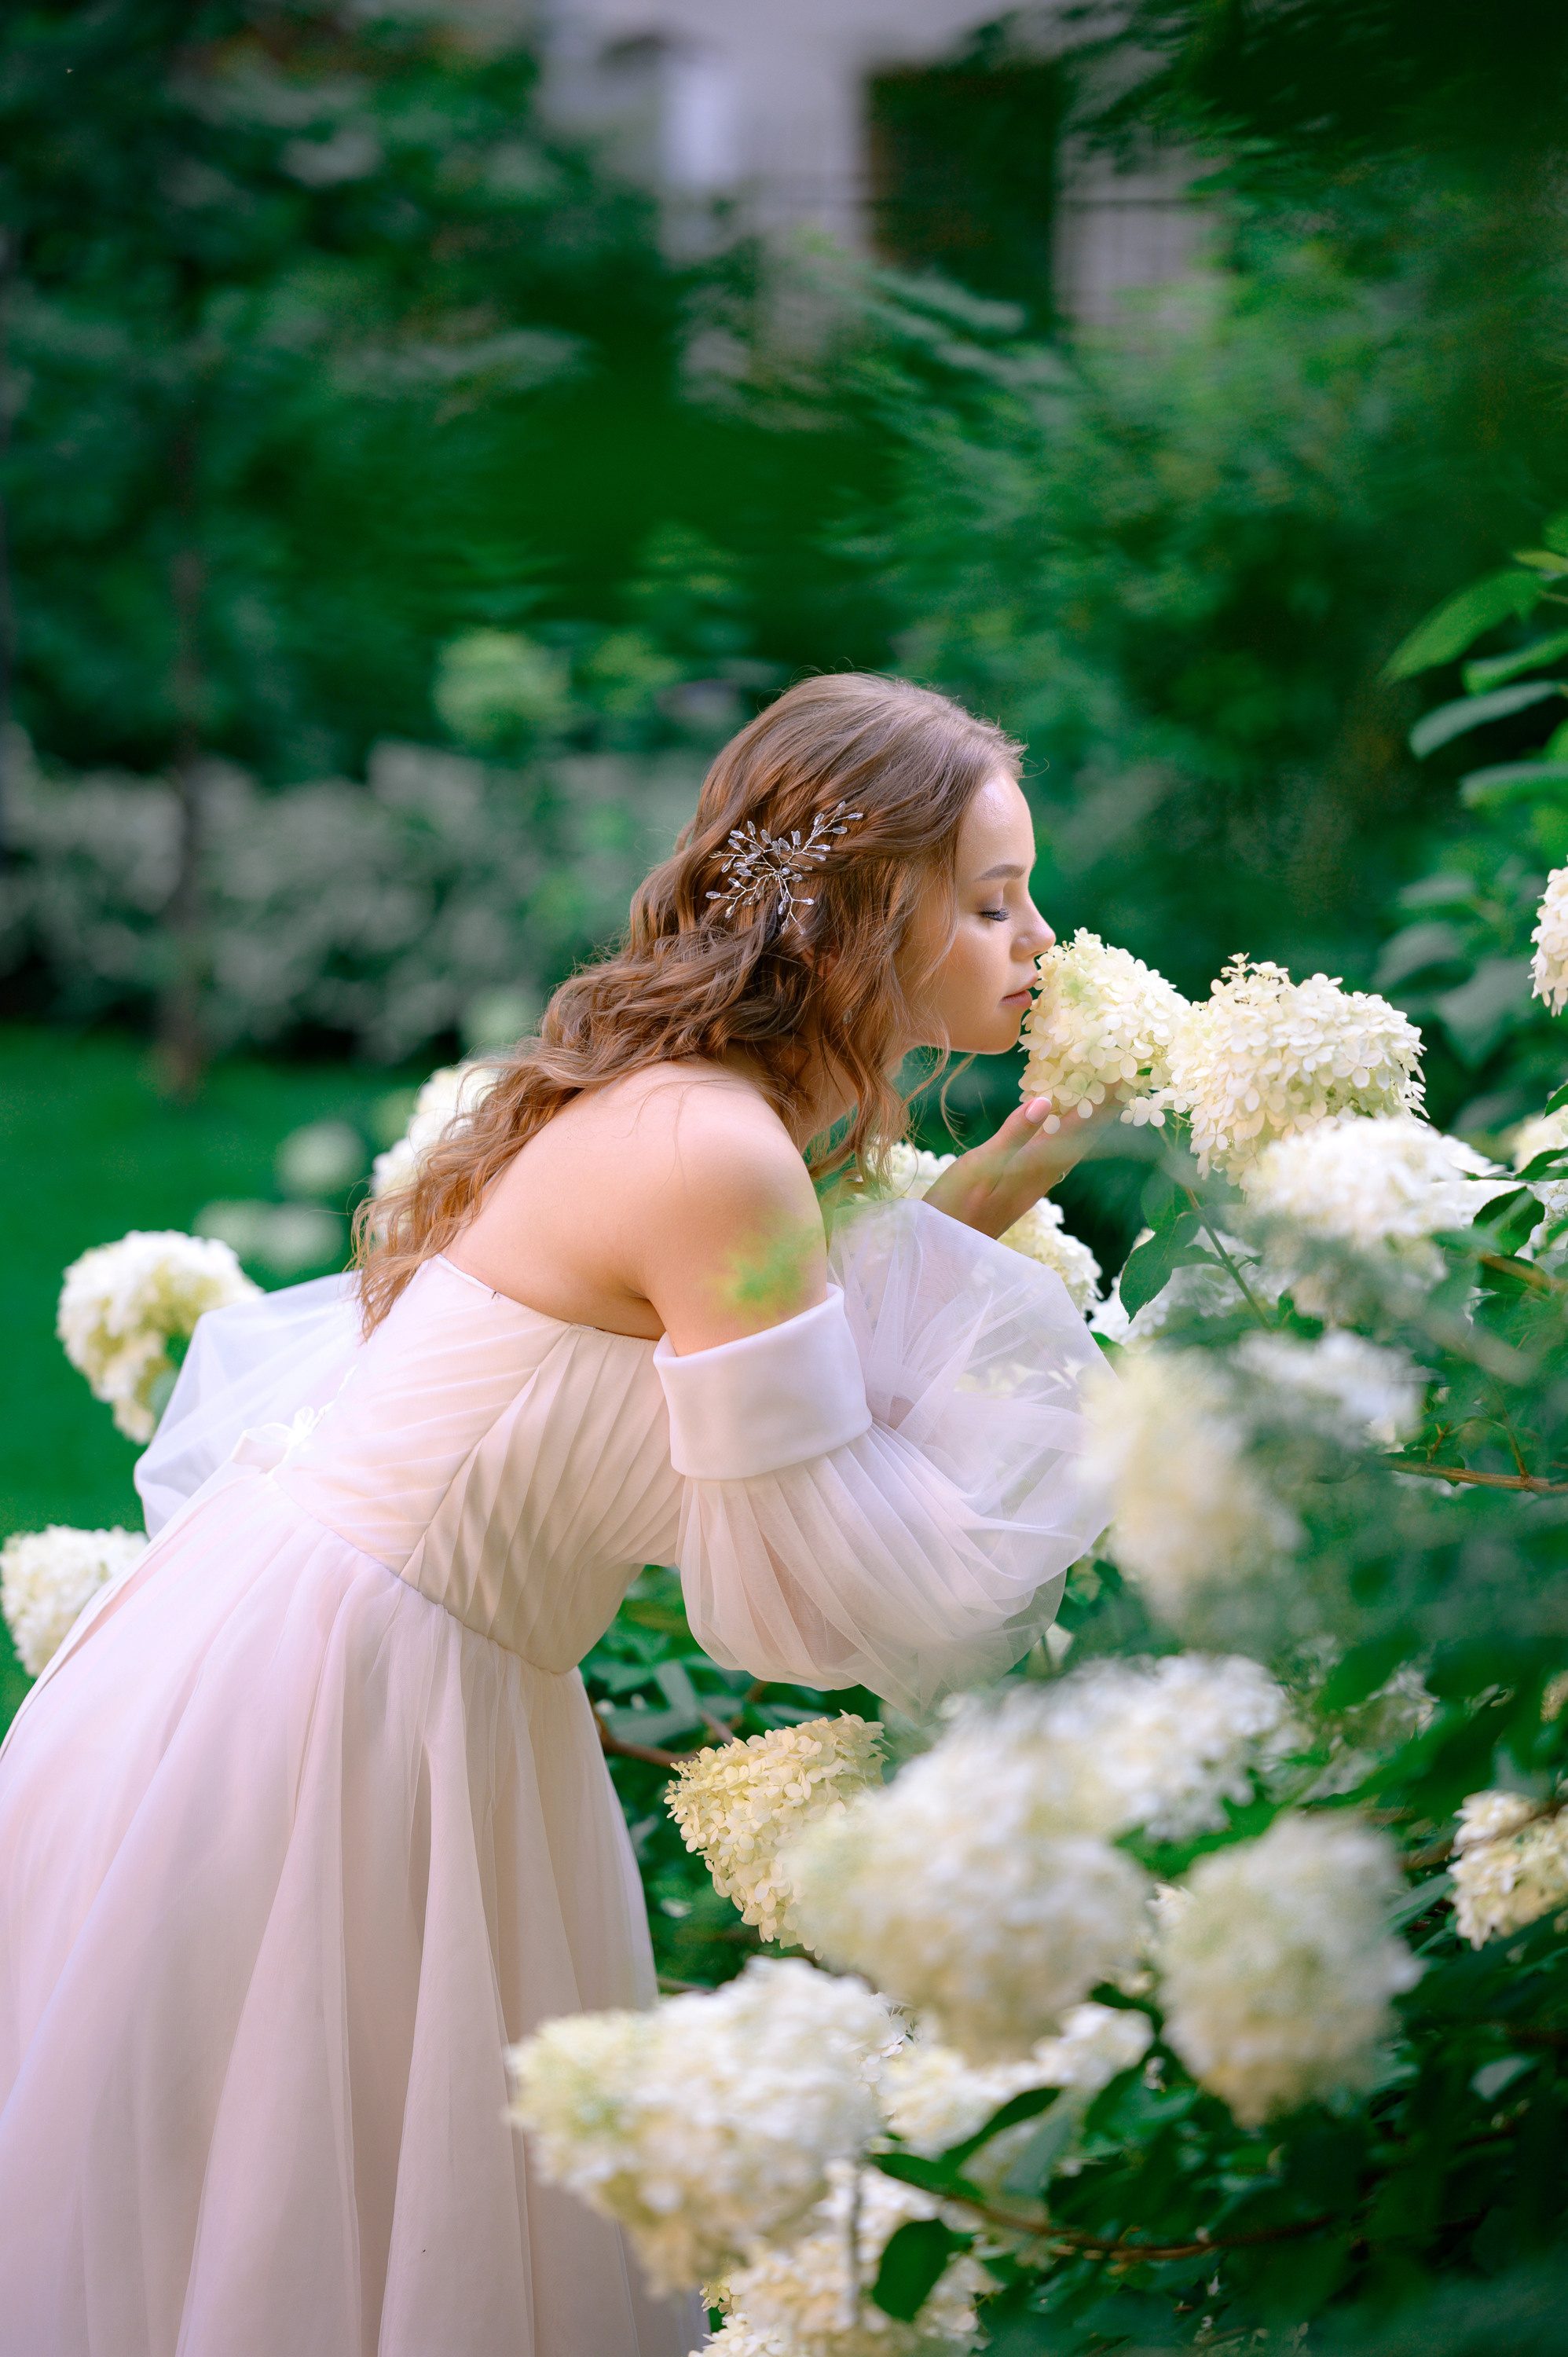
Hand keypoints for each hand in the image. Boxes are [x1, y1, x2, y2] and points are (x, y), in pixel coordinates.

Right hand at [922, 1096, 1116, 1238]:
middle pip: (1081, 1139)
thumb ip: (1014, 1135)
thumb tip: (1046, 1102)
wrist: (943, 1250)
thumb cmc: (955, 1207)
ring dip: (1082, 1122)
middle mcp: (1041, 1176)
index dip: (1098, 1104)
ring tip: (1092, 1096)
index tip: (1120, 1079)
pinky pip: (1051, 1154)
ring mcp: (1031, 1184)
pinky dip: (1060, 1133)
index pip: (1077, 1130)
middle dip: (1098, 1110)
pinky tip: (1052, 1126)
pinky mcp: (1018, 1188)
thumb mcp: (981, 1166)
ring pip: (1068, 1148)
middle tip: (1115, 1080)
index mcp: (1036, 1167)